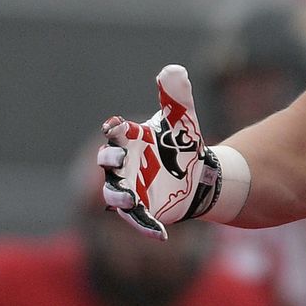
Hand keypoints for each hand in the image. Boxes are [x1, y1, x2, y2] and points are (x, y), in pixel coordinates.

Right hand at [98, 64, 220, 240]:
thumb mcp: (182, 121)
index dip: (113, 130)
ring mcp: (131, 190)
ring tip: (127, 199)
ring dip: (119, 197)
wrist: (198, 174)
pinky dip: (148, 228)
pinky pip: (141, 221)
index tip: (116, 125)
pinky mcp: (145, 210)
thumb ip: (176, 97)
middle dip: (109, 161)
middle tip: (117, 157)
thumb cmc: (180, 145)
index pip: (113, 134)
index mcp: (128, 142)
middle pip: (107, 165)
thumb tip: (173, 70)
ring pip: (115, 195)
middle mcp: (123, 167)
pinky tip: (162, 235)